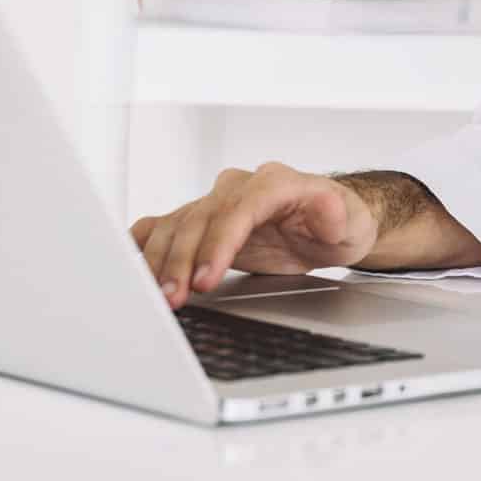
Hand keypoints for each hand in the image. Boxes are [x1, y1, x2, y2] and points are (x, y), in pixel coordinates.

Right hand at [129, 162, 376, 308]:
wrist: (332, 224)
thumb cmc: (341, 222)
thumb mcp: (350, 222)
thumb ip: (335, 214)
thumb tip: (327, 207)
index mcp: (275, 184)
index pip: (238, 209)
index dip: (218, 243)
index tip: (206, 277)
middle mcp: (239, 188)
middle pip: (200, 219)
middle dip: (183, 261)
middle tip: (174, 297)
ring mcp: (217, 203)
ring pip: (177, 225)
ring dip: (161, 261)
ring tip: (157, 296)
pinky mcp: (204, 221)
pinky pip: (165, 226)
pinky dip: (144, 244)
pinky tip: (130, 265)